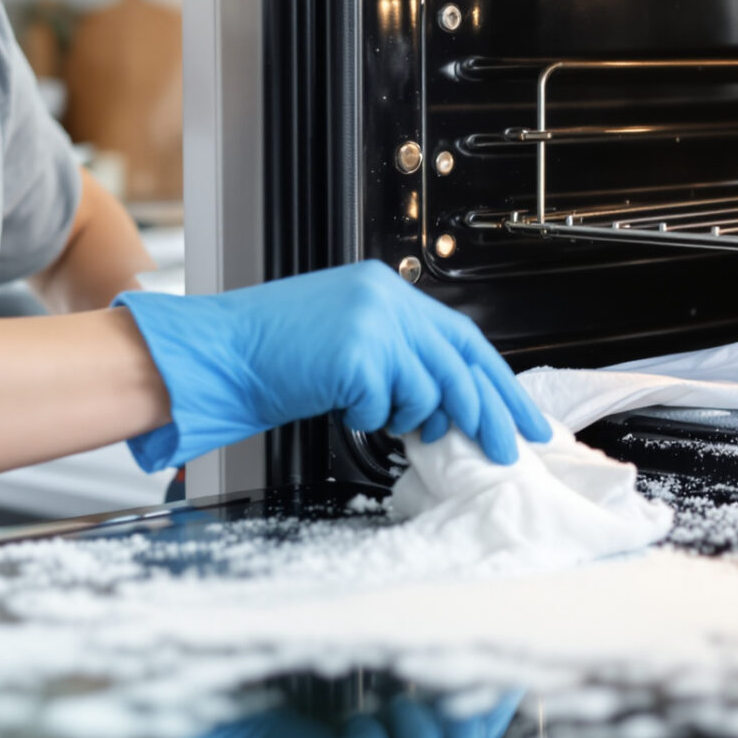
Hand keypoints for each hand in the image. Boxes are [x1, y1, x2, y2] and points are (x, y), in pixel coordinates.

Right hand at [115, 262, 546, 471]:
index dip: (496, 381)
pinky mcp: (356, 355)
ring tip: (378, 416)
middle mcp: (384, 298)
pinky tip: (339, 405)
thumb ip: (395, 356)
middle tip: (504, 448)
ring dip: (407, 418)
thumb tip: (444, 402)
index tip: (521, 416)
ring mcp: (372, 324)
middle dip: (487, 413)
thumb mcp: (343, 340)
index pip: (462, 337)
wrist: (217, 353)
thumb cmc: (269, 355)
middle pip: (461, 363)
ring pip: (426, 392)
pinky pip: (383, 409)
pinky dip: (364, 420)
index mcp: (385, 289)